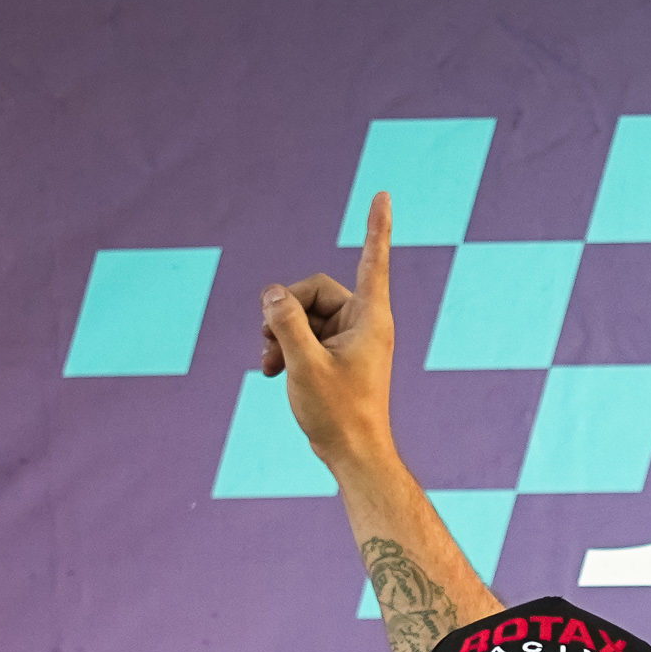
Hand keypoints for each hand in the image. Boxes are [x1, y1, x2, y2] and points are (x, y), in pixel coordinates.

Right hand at [262, 192, 396, 474]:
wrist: (353, 457)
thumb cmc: (339, 414)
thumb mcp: (303, 362)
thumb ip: (285, 321)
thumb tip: (272, 294)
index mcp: (370, 318)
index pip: (373, 261)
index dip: (376, 227)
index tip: (385, 194)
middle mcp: (364, 324)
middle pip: (312, 291)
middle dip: (284, 312)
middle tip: (266, 341)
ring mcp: (350, 340)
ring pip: (304, 315)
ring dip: (279, 334)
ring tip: (267, 362)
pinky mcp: (337, 356)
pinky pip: (305, 335)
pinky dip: (286, 347)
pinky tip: (270, 369)